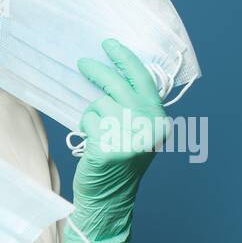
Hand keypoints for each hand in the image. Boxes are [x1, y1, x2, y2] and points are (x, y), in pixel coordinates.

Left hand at [65, 38, 168, 242]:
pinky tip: (94, 141)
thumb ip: (135, 105)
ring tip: (98, 130)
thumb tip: (114, 70)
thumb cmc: (121, 162)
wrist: (110, 197)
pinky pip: (89, 120)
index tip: (109, 45)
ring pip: (99, 103)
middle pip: (117, 85)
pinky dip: (86, 127)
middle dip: (97, 71)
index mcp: (158, 118)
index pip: (142, 78)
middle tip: (83, 64)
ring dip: (93, 113)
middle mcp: (148, 126)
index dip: (124, 59)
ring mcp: (129, 137)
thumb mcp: (139, 131)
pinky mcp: (109, 147)